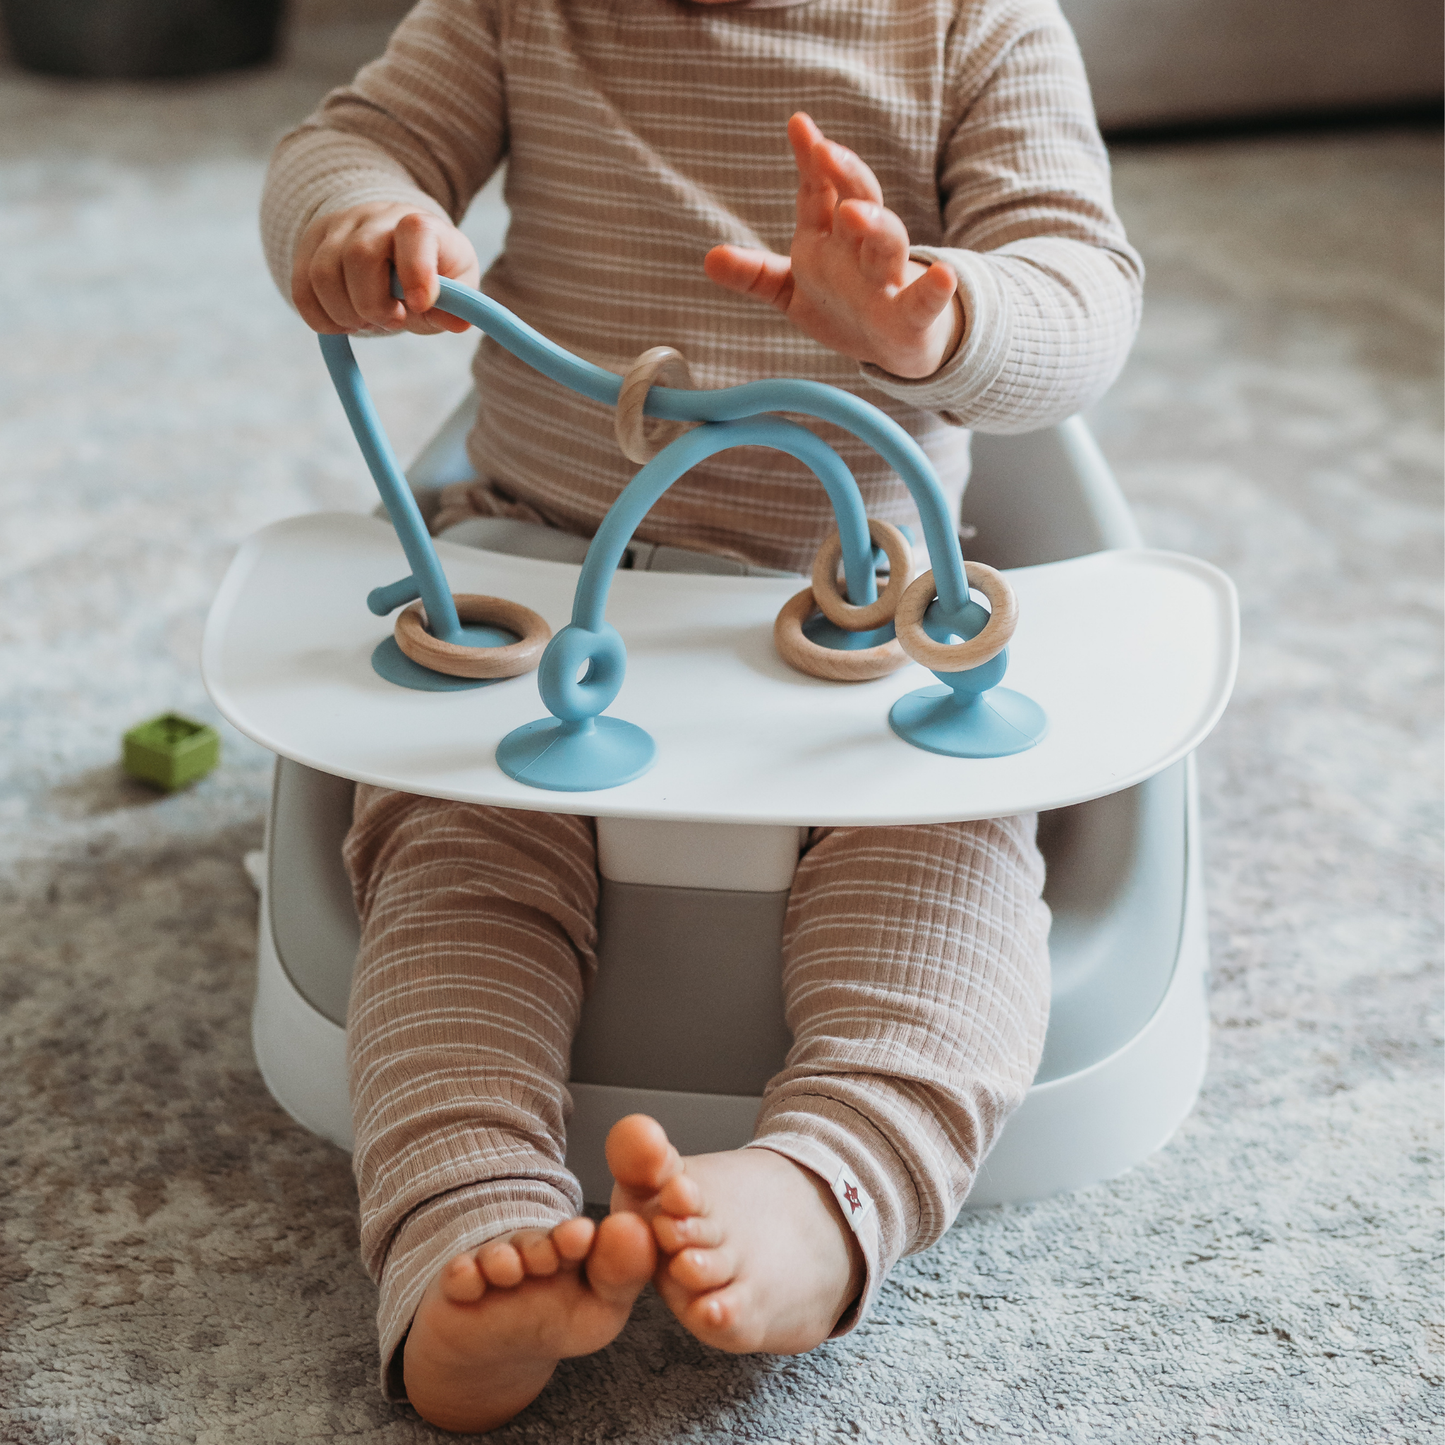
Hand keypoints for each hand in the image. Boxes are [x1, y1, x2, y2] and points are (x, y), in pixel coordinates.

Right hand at [291, 204, 480, 335]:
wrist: (391, 240)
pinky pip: (301, 290)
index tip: (419, 305)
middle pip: (359, 255)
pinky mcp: (309, 248)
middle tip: (392, 321)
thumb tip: (456, 323)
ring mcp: (335, 230)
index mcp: (418, 224)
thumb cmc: (431, 268)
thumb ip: (459, 304)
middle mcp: (373, 218)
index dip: (416, 271)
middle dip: (374, 304)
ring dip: (346, 315)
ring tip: (367, 322)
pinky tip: (344, 324)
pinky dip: (321, 319)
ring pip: (323, 274)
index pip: (414, 231)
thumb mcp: (456, 282)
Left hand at [704, 113, 962, 378]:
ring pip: (887, 242)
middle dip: (844, 175)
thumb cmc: (843, 305)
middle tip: (824, 151)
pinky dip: (935, 290)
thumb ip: (755, 275)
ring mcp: (888, 279)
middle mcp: (859, 248)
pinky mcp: (912, 317)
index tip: (799, 125)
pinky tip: (944, 276)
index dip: (811, 159)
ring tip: (857, 211)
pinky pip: (924, 300)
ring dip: (876, 224)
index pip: (819, 190)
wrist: (892, 346)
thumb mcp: (792, 290)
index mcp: (829, 236)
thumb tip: (709, 258)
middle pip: (859, 199)